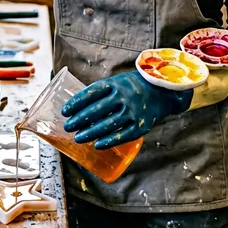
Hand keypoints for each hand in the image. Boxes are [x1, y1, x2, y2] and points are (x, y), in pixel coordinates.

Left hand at [61, 71, 192, 149]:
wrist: (163, 92)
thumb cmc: (133, 87)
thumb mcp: (117, 82)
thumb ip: (101, 92)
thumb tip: (77, 107)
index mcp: (114, 84)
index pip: (91, 93)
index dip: (76, 103)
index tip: (64, 111)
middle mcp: (123, 97)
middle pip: (96, 110)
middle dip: (79, 120)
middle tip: (68, 127)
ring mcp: (133, 112)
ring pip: (107, 125)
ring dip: (90, 133)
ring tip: (78, 138)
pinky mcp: (141, 125)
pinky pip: (122, 136)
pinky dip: (108, 141)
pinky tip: (97, 145)